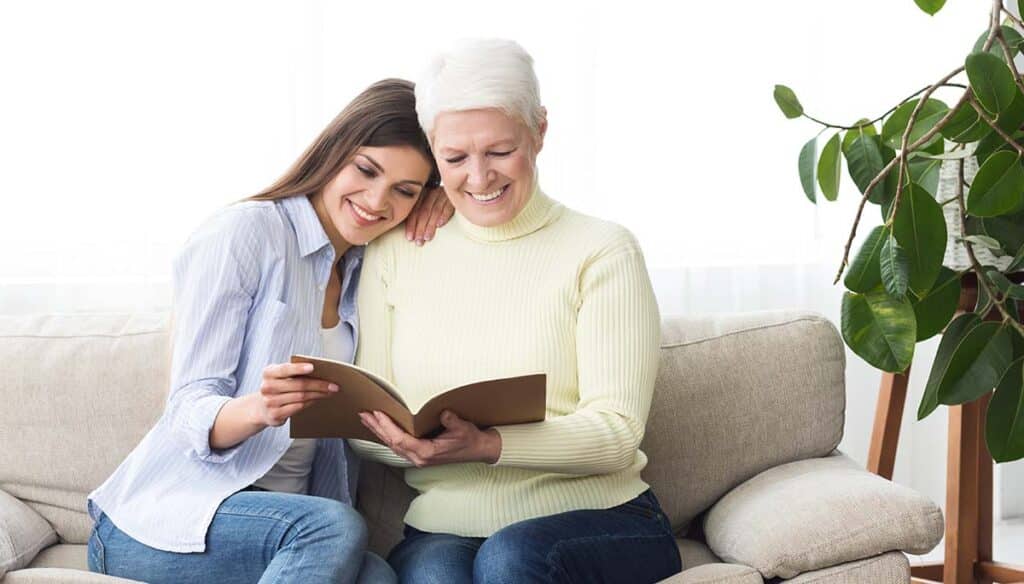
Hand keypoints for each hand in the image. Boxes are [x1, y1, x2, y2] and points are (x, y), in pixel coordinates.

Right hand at [251, 362, 338, 427]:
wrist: (261, 407)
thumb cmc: (278, 387)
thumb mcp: (280, 376)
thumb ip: (294, 372)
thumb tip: (321, 371)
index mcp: (268, 373)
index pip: (284, 369)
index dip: (298, 368)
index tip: (312, 367)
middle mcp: (267, 387)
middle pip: (298, 384)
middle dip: (319, 384)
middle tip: (333, 385)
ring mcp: (270, 402)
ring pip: (301, 397)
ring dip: (318, 394)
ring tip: (330, 392)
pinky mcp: (275, 415)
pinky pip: (298, 407)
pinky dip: (311, 402)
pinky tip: (318, 399)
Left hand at [359, 409, 501, 466]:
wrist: (479, 450)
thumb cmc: (471, 439)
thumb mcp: (463, 428)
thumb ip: (451, 421)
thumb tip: (442, 413)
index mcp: (427, 453)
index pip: (400, 440)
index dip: (387, 426)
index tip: (377, 413)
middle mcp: (419, 458)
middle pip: (391, 443)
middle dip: (376, 428)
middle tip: (363, 414)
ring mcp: (418, 458)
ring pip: (392, 445)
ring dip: (379, 431)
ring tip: (366, 419)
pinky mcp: (419, 455)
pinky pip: (398, 446)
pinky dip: (387, 435)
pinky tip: (380, 428)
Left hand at [405, 186, 453, 245]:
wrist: (456, 191)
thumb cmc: (439, 203)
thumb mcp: (427, 206)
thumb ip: (418, 215)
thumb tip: (411, 233)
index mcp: (422, 194)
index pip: (414, 211)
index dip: (411, 225)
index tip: (410, 237)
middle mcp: (431, 193)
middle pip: (423, 211)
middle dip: (420, 228)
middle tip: (418, 240)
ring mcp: (443, 194)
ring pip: (434, 211)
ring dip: (430, 226)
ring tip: (427, 237)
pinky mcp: (453, 198)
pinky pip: (448, 207)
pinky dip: (443, 216)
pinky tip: (439, 225)